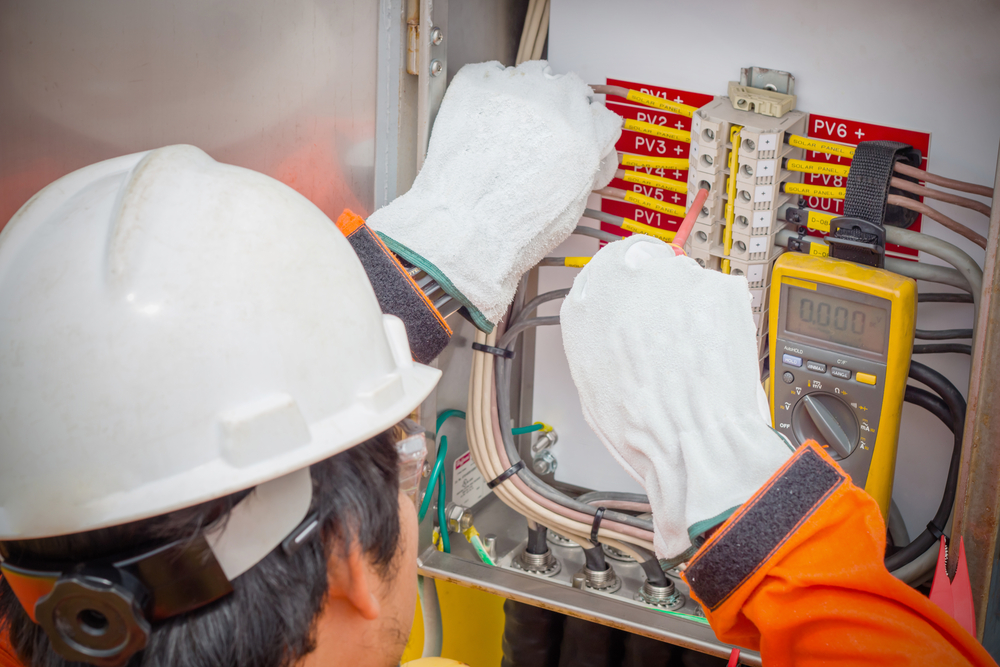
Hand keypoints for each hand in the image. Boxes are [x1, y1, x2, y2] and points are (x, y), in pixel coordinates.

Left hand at [368, 60, 620, 330]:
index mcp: (585, 135)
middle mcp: (556, 104)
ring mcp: (516, 89)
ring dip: (527, 96)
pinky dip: (487, 92)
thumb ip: (583, 169)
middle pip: (570, 88)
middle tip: (541, 134)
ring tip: (509, 127)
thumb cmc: (512, 230)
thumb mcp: (572, 208)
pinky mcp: (477, 85)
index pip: (602, 117)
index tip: (578, 141)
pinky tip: (483, 121)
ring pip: (532, 75)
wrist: (464, 229)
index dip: (590, 134)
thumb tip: (580, 161)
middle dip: (561, 110)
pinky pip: (489, 75)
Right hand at [560, 235, 792, 562]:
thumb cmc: (643, 426)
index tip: (638, 294)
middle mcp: (626, 280)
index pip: (606, 268)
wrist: (693, 443)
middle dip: (660, 294)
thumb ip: (598, 338)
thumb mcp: (592, 384)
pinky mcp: (717, 287)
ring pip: (686, 278)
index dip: (628, 285)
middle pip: (648, 266)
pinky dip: (720, 317)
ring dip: (690, 306)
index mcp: (586, 305)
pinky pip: (719, 295)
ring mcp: (674, 278)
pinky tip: (712, 350)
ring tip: (692, 351)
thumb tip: (611, 326)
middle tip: (669, 331)